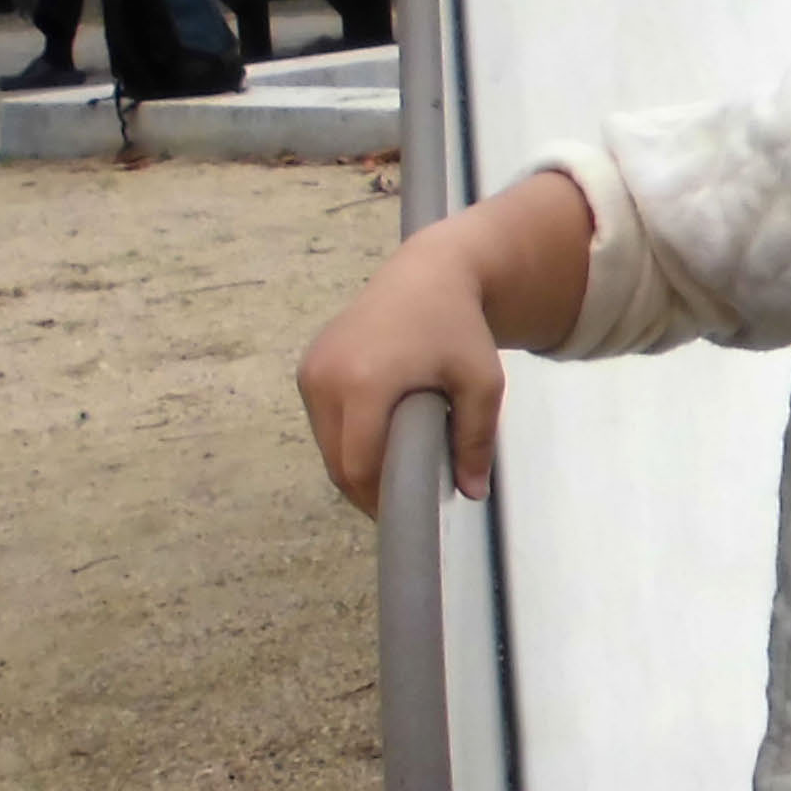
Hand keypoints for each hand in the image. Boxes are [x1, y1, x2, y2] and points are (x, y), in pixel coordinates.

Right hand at [296, 242, 510, 516]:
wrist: (427, 275)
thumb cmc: (459, 328)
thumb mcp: (482, 384)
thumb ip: (476, 440)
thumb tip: (472, 494)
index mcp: (364, 382)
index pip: (358, 465)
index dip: (378, 499)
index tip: (407, 515)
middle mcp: (325, 377)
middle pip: (336, 462)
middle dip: (367, 489)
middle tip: (404, 502)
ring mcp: (310, 372)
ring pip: (326, 445)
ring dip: (354, 466)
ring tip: (395, 473)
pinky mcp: (307, 368)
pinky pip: (323, 423)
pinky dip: (346, 441)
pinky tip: (378, 444)